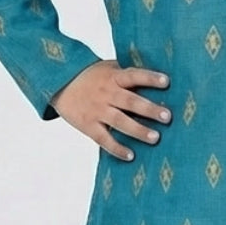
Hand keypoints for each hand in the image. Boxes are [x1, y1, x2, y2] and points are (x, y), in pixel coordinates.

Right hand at [50, 60, 170, 160]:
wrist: (58, 82)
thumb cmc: (92, 76)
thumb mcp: (109, 68)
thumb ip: (128, 74)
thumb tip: (159, 81)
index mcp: (114, 77)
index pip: (134, 75)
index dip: (150, 78)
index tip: (167, 82)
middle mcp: (106, 93)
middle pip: (130, 101)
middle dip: (149, 109)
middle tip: (167, 117)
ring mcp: (97, 110)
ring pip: (120, 121)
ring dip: (138, 130)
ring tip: (155, 138)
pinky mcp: (88, 125)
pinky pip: (104, 139)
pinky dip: (117, 148)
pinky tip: (131, 155)